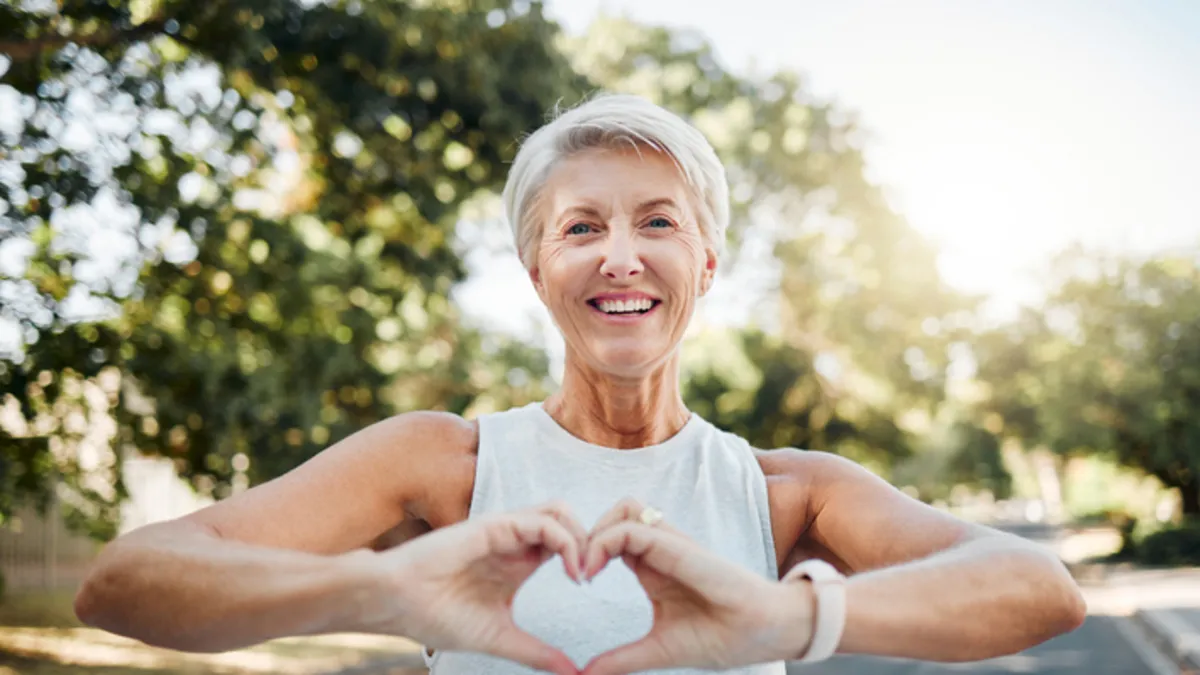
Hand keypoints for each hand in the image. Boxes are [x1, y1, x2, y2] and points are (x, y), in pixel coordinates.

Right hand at [355, 501, 588, 674]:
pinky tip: (570, 569)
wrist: (396, 603)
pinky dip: (565, 540)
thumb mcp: (499, 638)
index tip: (591, 590)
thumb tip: (571, 673)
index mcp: (519, 563)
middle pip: (569, 522)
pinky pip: (542, 521)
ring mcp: (506, 531)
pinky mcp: (495, 526)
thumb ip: (536, 652)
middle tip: (596, 576)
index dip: (587, 559)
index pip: (566, 545)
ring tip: (584, 572)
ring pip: (560, 512)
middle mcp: (516, 542)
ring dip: (582, 537)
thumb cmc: (436, 617)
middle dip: (592, 543)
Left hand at [579, 498, 814, 674]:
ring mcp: (671, 544)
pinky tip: (594, 570)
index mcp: (652, 568)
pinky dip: (606, 540)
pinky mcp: (679, 546)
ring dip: (597, 530)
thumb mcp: (659, 649)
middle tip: (573, 570)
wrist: (765, 633)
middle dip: (586, 534)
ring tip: (584, 568)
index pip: (612, 538)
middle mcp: (660, 550)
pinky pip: (635, 527)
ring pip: (624, 508)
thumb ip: (623, 659)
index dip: (587, 552)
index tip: (575, 582)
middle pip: (614, 515)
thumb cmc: (722, 637)